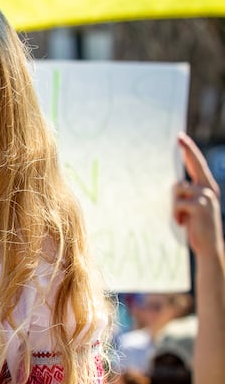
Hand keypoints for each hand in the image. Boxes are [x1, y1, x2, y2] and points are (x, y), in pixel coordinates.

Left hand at [174, 132, 223, 257]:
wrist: (208, 246)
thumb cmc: (196, 227)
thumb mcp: (192, 208)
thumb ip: (187, 194)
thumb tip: (174, 182)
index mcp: (208, 188)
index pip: (197, 165)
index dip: (190, 150)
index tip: (181, 138)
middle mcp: (209, 189)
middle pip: (195, 164)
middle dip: (187, 150)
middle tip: (179, 136)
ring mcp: (206, 196)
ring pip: (177, 188)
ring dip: (173, 204)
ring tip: (181, 218)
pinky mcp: (200, 206)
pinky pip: (177, 203)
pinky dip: (175, 214)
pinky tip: (182, 223)